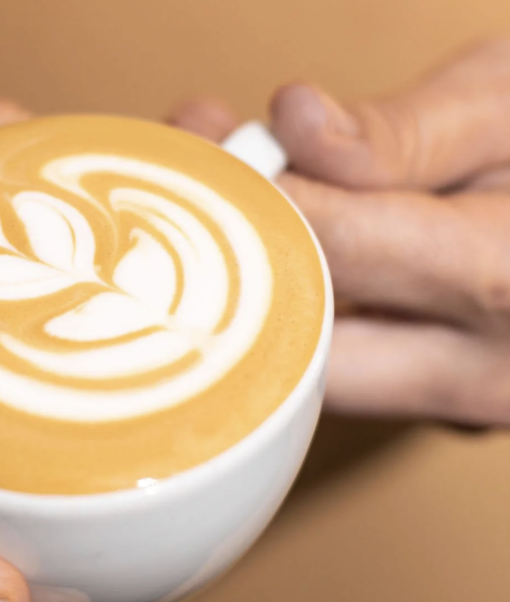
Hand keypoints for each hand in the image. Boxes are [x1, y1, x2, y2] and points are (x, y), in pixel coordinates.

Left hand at [170, 40, 509, 426]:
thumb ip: (403, 130)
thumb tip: (293, 124)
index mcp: (508, 280)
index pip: (333, 248)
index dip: (252, 201)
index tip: (204, 155)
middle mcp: (482, 374)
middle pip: (299, 341)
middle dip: (229, 263)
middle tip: (193, 186)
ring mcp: (457, 405)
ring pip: (305, 371)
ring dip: (248, 290)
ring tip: (223, 198)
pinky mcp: (436, 406)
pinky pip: (338, 370)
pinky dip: (291, 311)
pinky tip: (276, 247)